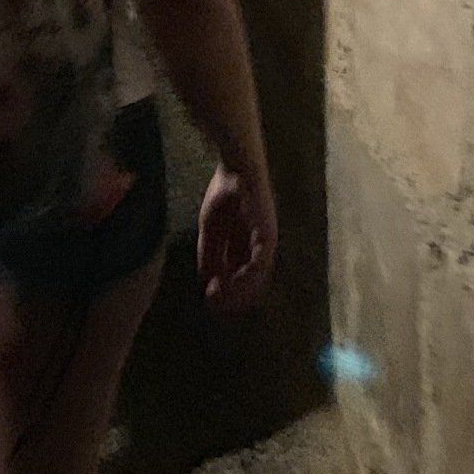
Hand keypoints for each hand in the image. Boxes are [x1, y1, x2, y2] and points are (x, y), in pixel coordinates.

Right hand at [197, 161, 276, 316]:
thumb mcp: (210, 227)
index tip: (208, 298)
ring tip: (217, 297)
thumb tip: (204, 280)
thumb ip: (209, 253)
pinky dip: (244, 278)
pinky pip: (258, 265)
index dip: (224, 290)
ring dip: (236, 292)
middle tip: (212, 304)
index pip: (238, 276)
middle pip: (249, 282)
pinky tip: (228, 284)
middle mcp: (259, 248)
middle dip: (230, 296)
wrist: (235, 169)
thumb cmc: (223, 192)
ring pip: (256, 279)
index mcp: (246, 245)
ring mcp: (266, 244)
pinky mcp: (268, 237)